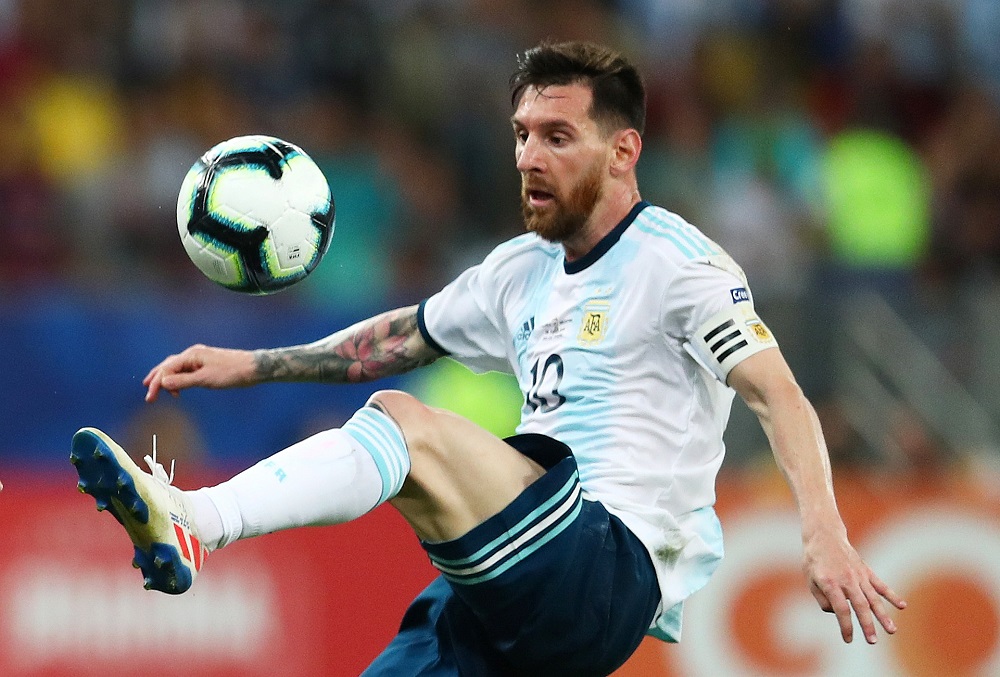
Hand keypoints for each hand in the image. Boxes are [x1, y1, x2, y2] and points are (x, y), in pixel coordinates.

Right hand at [143, 344, 256, 401]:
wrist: (253, 368)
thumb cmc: (231, 372)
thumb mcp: (205, 380)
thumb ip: (183, 382)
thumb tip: (163, 383)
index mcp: (191, 355)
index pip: (166, 369)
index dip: (156, 384)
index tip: (150, 399)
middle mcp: (193, 354)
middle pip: (168, 366)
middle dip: (157, 379)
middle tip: (147, 392)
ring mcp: (200, 358)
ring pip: (177, 368)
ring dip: (167, 379)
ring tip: (158, 390)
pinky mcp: (206, 364)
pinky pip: (186, 370)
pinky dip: (179, 379)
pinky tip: (177, 387)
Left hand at [804, 527, 906, 643]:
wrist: (824, 535)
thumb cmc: (814, 560)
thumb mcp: (810, 580)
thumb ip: (822, 599)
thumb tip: (838, 613)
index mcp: (830, 583)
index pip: (841, 609)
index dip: (846, 626)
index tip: (848, 639)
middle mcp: (847, 579)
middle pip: (860, 606)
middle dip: (867, 625)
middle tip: (873, 641)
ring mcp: (859, 575)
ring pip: (873, 598)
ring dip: (883, 615)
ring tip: (892, 630)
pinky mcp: (866, 570)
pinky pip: (880, 584)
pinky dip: (891, 595)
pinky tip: (902, 606)